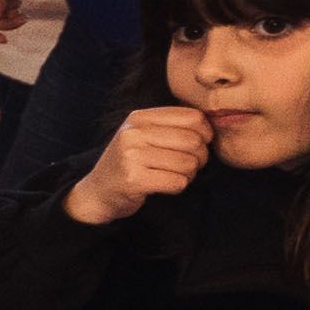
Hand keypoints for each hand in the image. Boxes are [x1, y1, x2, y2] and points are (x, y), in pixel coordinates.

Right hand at [63, 106, 212, 225]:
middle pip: (193, 141)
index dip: (206, 132)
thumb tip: (211, 127)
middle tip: (192, 164)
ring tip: (175, 175)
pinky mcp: (134, 180)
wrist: (98, 191)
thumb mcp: (142, 135)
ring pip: (187, 163)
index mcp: (139, 117)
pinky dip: (178, 186)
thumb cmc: (129, 162)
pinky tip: (165, 185)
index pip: (192, 117)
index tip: (201, 144)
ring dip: (189, 174)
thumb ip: (170, 126)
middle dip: (201, 157)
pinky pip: (177, 182)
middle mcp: (134, 133)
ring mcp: (132, 156)